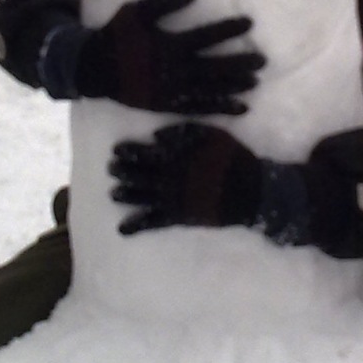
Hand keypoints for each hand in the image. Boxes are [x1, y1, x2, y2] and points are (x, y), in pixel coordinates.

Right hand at [76, 0, 264, 115]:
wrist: (94, 68)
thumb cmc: (118, 35)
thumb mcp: (136, 12)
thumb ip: (164, 1)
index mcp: (168, 45)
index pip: (206, 36)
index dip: (228, 29)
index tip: (249, 24)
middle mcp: (174, 70)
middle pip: (214, 67)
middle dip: (239, 63)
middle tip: (263, 60)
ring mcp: (172, 91)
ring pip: (210, 90)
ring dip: (234, 86)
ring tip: (256, 82)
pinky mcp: (168, 105)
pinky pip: (199, 108)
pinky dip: (220, 108)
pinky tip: (239, 107)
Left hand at [110, 123, 264, 235]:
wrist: (251, 192)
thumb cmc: (234, 159)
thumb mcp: (213, 135)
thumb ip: (184, 132)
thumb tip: (156, 135)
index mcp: (177, 156)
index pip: (147, 152)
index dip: (129, 151)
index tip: (116, 150)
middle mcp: (170, 177)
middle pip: (140, 174)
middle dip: (123, 171)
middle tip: (110, 169)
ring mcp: (173, 199)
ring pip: (142, 196)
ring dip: (125, 195)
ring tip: (113, 194)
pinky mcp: (179, 217)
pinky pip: (154, 222)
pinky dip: (137, 226)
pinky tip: (122, 229)